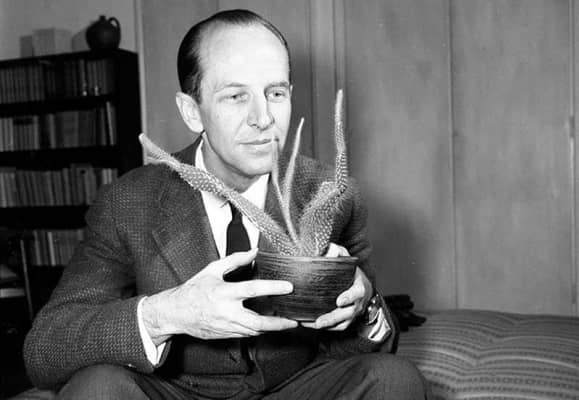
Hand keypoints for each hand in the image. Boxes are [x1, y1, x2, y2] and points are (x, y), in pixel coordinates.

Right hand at [142, 248, 297, 344]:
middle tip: (293, 321)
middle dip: (277, 323)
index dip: (272, 288)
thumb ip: (235, 260)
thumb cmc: (193, 290)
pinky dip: (258, 331)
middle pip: (257, 322)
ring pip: (253, 331)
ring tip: (286, 323)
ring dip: (271, 328)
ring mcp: (225, 326)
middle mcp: (225, 312)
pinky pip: (246, 335)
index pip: (252, 289)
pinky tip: (268, 325)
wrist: (175, 313)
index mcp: (223, 292)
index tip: (288, 287)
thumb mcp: (212, 270)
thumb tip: (254, 251)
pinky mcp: (225, 335)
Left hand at [301, 244, 372, 330]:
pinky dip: (325, 329)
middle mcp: (358, 303)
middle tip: (319, 322)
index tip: (339, 301)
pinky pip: (337, 328)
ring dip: (326, 326)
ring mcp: (353, 313)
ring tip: (310, 325)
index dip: (349, 298)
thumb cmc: (352, 274)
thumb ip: (339, 253)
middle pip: (347, 314)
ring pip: (342, 324)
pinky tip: (309, 325)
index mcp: (360, 287)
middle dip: (333, 319)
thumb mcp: (348, 261)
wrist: (363, 288)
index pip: (357, 293)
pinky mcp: (347, 321)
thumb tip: (330, 248)